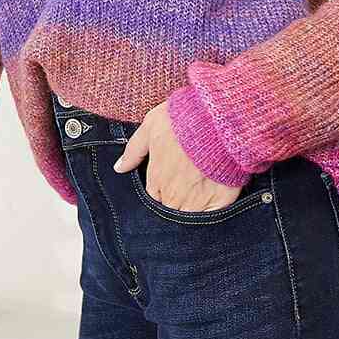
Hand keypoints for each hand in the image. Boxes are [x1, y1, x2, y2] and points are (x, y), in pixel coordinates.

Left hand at [113, 99, 243, 211]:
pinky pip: (211, 218)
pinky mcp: (219, 203)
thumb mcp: (151, 126)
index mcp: (156, 179)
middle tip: (188, 185)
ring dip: (192, 210)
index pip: (154, 198)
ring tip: (202, 193)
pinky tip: (215, 201)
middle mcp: (173, 196)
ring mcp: (196, 203)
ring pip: (189, 218)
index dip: (162, 191)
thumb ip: (134, 150)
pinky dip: (211, 214)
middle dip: (176, 202)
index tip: (171, 181)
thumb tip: (119, 167)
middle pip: (170, 210)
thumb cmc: (183, 120)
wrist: (217, 121)